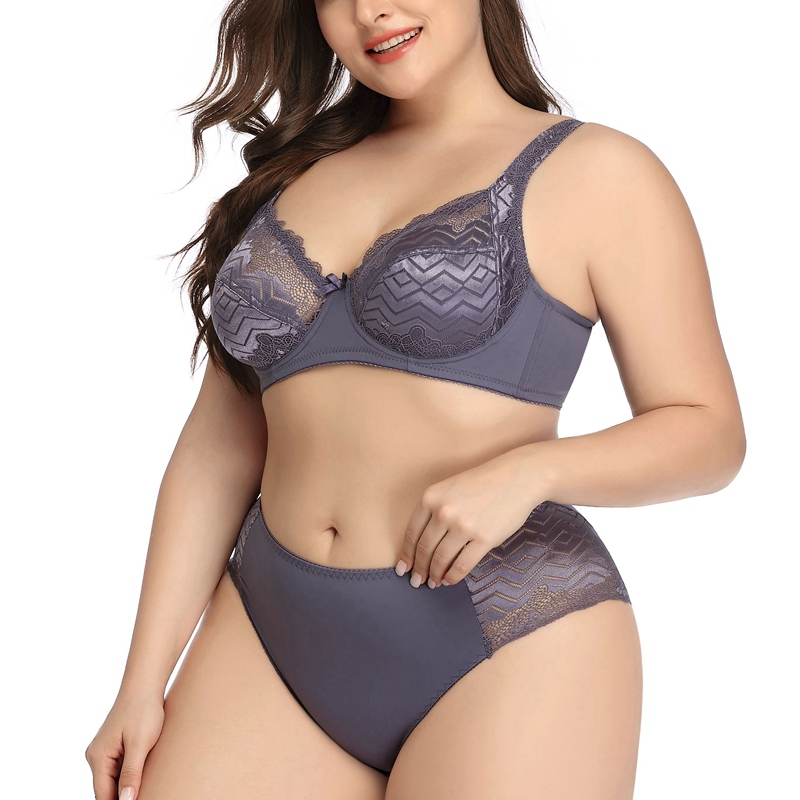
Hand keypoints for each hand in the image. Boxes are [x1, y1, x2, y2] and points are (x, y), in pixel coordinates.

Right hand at [85, 689, 164, 799]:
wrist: (145, 685)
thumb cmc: (143, 710)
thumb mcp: (140, 744)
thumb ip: (131, 773)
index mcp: (98, 757)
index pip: (103, 794)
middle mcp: (97, 756)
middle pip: (107, 789)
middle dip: (122, 797)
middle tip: (144, 795)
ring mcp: (105, 751)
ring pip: (113, 780)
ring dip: (126, 787)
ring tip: (143, 789)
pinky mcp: (115, 746)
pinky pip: (119, 768)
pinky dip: (129, 776)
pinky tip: (143, 778)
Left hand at [395, 446, 547, 587]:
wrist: (516, 478)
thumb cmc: (482, 483)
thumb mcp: (449, 489)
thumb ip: (434, 511)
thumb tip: (423, 545)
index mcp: (431, 497)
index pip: (412, 533)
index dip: (406, 555)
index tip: (402, 568)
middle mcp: (444, 512)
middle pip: (425, 549)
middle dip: (419, 569)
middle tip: (417, 581)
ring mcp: (463, 526)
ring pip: (441, 559)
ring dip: (435, 575)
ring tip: (434, 583)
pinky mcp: (484, 539)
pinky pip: (462, 565)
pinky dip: (453, 577)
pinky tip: (449, 581)